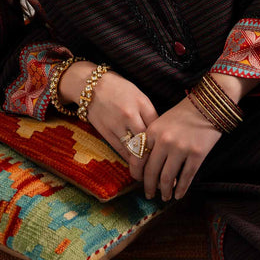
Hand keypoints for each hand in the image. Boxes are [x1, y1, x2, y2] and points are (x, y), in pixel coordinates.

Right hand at [63, 65, 158, 181]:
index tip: (168, 153)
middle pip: (148, 143)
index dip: (164, 143)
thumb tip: (159, 134)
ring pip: (134, 151)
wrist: (91, 85)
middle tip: (161, 170)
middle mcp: (131, 115)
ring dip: (142, 164)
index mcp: (142, 103)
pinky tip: (135, 166)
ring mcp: (118, 125)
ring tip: (149, 173)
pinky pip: (121, 151)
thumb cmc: (118, 88)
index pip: (157, 129)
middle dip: (155, 158)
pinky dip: (130, 160)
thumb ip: (149, 113)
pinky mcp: (106, 132)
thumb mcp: (138, 95)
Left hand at [140, 96, 221, 200]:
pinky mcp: (196, 154)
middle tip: (149, 195)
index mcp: (152, 131)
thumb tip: (146, 166)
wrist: (207, 105)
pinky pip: (186, 177)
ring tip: (165, 197)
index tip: (138, 181)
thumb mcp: (161, 122)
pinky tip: (178, 195)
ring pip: (167, 178)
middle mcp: (164, 140)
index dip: (137, 174)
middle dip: (149, 187)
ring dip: (165, 191)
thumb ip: (153, 141)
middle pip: (152, 171)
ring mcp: (181, 148)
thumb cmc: (183, 115)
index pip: (139, 158)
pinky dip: (181, 189)